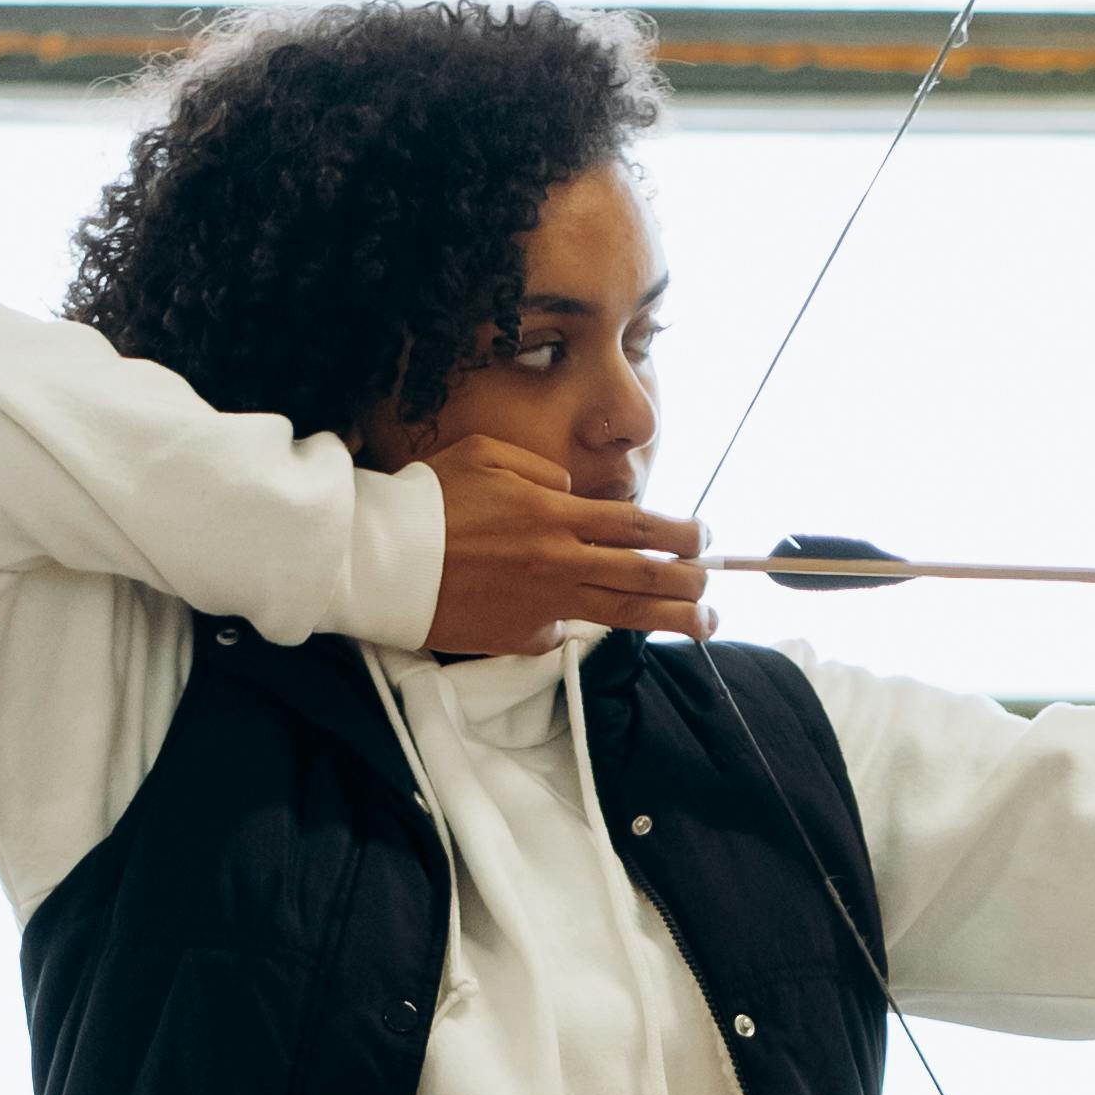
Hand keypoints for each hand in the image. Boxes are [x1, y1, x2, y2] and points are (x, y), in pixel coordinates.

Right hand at [409, 433, 712, 656]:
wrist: (382, 560)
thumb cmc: (430, 500)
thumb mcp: (487, 456)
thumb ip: (542, 472)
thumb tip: (574, 496)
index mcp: (553, 514)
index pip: (635, 526)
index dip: (677, 533)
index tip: (703, 536)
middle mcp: (558, 562)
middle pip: (642, 575)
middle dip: (689, 580)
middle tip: (713, 584)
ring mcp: (544, 606)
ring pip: (622, 615)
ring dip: (670, 618)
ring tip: (704, 623)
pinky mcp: (522, 638)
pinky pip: (559, 630)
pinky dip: (567, 620)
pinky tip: (555, 612)